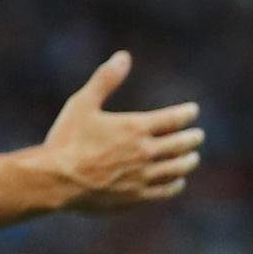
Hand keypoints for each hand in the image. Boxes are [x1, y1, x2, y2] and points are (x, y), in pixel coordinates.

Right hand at [40, 52, 204, 213]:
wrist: (55, 180)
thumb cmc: (66, 139)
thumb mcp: (82, 104)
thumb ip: (105, 80)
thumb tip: (123, 56)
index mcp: (135, 127)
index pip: (173, 119)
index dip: (186, 114)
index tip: (192, 111)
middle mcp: (144, 152)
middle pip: (180, 144)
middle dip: (192, 139)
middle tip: (197, 136)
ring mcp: (142, 177)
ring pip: (177, 168)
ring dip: (188, 162)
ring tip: (192, 158)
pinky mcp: (135, 197)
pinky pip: (165, 191)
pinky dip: (175, 184)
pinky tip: (178, 182)